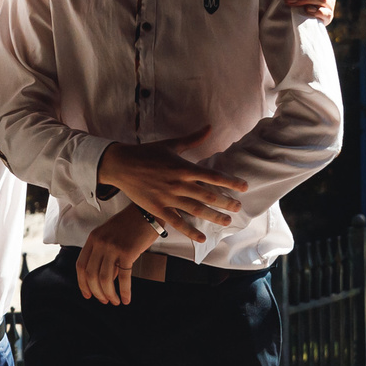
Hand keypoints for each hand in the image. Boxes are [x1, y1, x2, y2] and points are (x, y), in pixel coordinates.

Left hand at [77, 204, 162, 305]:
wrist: (147, 212)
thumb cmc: (130, 225)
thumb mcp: (110, 236)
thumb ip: (104, 255)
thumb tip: (105, 280)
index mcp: (93, 239)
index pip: (81, 266)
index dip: (83, 284)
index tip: (88, 295)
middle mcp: (100, 243)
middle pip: (91, 275)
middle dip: (97, 292)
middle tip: (104, 301)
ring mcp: (113, 247)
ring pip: (105, 279)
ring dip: (109, 294)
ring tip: (116, 301)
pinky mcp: (127, 252)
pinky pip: (123, 277)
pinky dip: (125, 291)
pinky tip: (127, 298)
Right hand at [96, 125, 245, 240]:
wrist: (121, 164)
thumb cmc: (147, 153)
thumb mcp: (171, 144)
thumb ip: (193, 139)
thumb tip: (210, 127)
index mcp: (184, 167)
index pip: (213, 176)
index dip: (231, 182)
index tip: (244, 187)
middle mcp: (179, 184)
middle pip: (208, 196)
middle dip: (226, 202)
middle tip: (238, 208)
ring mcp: (168, 198)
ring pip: (196, 210)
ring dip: (214, 217)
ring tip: (227, 222)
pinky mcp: (158, 208)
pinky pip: (177, 222)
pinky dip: (190, 231)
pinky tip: (201, 238)